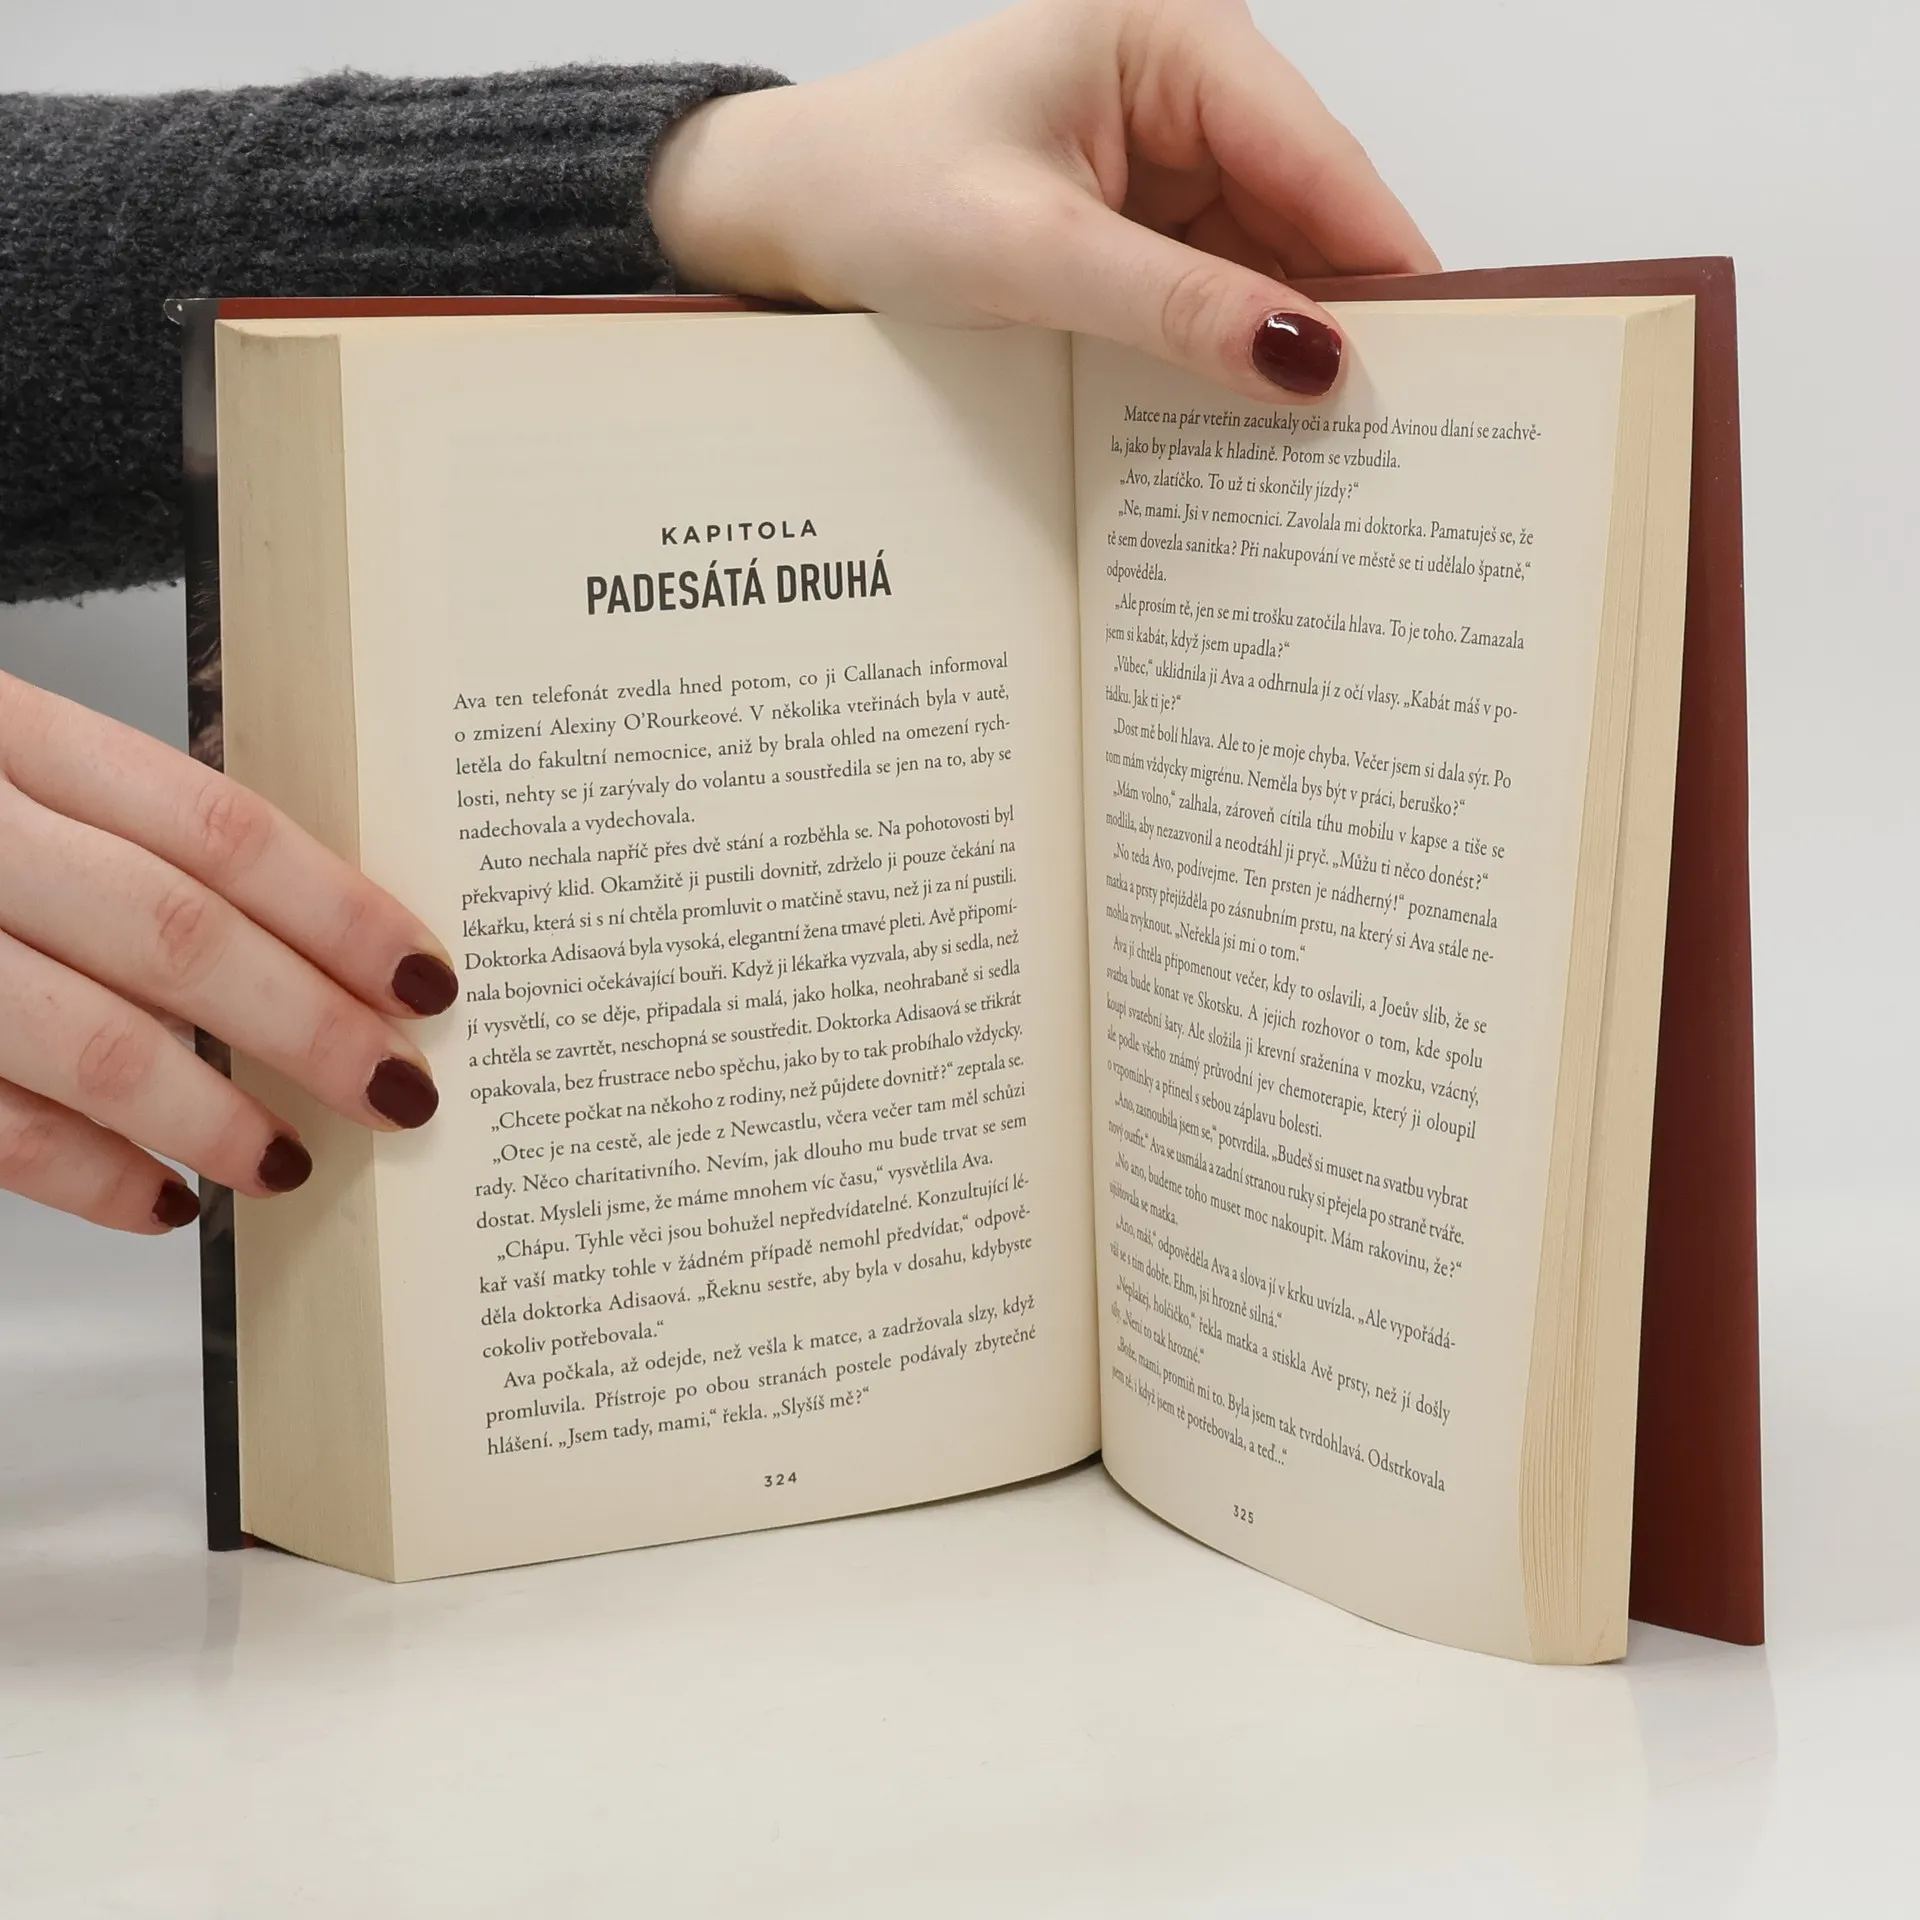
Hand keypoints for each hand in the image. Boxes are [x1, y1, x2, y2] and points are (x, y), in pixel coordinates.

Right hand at [0, 670, 455, 1234]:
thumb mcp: (2, 764)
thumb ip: (114, 830)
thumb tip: (302, 945)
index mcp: (5, 731)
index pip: (216, 826)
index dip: (338, 909)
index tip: (428, 978)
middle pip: (172, 933)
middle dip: (306, 1025)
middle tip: (402, 1091)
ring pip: (83, 1037)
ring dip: (209, 1114)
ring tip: (289, 1162)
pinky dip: (84, 1174)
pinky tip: (162, 1200)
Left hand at [649, 0, 1437, 402]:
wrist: (783, 215)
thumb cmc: (872, 191)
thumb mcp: (1029, 255)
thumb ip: (1175, 307)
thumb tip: (1307, 361)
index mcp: (1169, 36)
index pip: (1314, 156)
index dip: (1384, 260)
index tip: (1448, 357)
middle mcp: (1182, 80)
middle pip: (1305, 210)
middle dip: (1337, 314)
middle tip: (1393, 429)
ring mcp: (1164, 151)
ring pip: (1266, 258)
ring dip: (1282, 344)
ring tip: (1327, 446)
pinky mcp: (1138, 215)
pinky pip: (1213, 285)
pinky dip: (1227, 348)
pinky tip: (1249, 417)